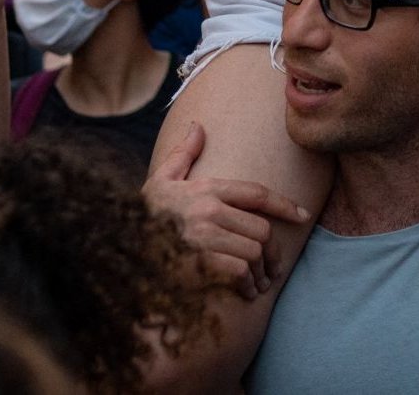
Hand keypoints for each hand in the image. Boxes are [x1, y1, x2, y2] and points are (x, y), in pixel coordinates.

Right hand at [144, 122, 309, 299]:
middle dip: (272, 252)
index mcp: (206, 188)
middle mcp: (209, 209)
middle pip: (262, 228)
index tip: (303, 215)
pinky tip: (246, 293)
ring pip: (255, 252)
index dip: (284, 204)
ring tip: (259, 284)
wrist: (116, 247)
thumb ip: (183, 154)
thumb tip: (198, 126)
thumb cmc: (142, 215)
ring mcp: (205, 236)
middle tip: (273, 268)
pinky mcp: (200, 263)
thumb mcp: (161, 180)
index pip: (256, 192)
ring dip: (261, 272)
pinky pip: (240, 272)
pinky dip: (247, 285)